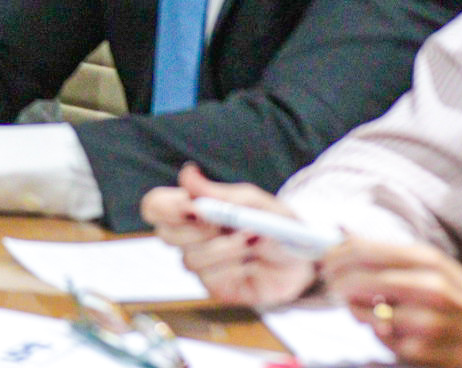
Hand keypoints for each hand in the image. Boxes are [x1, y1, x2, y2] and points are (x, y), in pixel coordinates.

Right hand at [140, 164, 317, 306]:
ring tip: (253, 241)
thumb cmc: (276, 223)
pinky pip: (212, 279)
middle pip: (164, 235)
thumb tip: (187, 173)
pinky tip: (252, 263)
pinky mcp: (217, 288)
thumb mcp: (251, 201)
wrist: (307, 257)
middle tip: (230, 223)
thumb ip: (217, 192)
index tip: (192, 206)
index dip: (165, 208)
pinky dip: (236, 267)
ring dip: (226, 248)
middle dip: (199, 230)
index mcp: (194, 210)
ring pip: (190, 259)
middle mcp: (191, 239)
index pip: (155, 206)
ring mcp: (202, 266)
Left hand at [322, 238, 461, 367]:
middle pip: (357, 279)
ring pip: (364, 312)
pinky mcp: (422, 352)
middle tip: (332, 283)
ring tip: (362, 305)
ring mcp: (425, 322)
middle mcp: (427, 287)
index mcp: (428, 260)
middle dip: (336, 281)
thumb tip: (343, 234)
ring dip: (354, 309)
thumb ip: (389, 252)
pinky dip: (378, 332)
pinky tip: (390, 326)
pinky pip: (381, 338)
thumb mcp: (435, 263)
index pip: (363, 250)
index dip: (336, 255)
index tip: (326, 259)